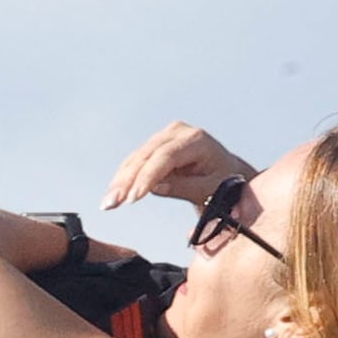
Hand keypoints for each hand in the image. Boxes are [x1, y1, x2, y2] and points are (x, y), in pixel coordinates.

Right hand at [103, 120, 256, 216]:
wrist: (229, 173)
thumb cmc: (226, 182)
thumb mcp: (212, 189)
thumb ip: (186, 187)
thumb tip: (155, 187)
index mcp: (197, 140)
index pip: (165, 156)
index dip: (147, 177)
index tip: (133, 198)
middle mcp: (178, 132)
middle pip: (146, 156)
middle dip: (127, 181)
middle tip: (111, 203)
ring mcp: (165, 137)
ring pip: (136, 159)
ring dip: (120, 182)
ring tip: (107, 204)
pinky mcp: (156, 146)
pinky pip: (136, 162)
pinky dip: (123, 179)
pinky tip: (113, 195)